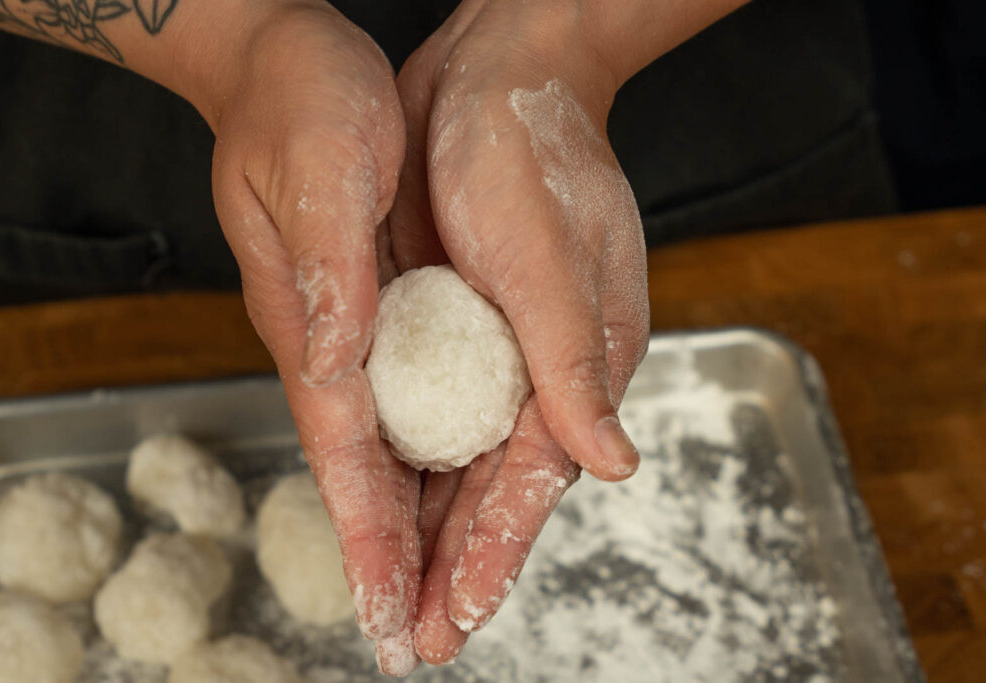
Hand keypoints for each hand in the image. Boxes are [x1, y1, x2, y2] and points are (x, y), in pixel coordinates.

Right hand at [204, 3, 420, 671]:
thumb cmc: (297, 104)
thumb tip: (336, 366)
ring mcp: (355, 328)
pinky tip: (449, 491)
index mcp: (314, 323)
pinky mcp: (379, 305)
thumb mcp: (324, 173)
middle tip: (416, 638)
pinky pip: (409, 399)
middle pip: (366, 471)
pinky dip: (426, 457)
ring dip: (414, 524)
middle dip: (392, 557)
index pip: (345, 452)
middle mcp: (332, 341)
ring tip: (440, 594)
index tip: (387, 609)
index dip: (368, 535)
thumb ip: (331, 273)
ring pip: (390, 448)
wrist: (280, 59)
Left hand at [389, 0, 649, 662]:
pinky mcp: (455, 328)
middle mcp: (539, 369)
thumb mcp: (552, 261)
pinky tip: (390, 505)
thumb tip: (611, 464)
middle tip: (421, 637)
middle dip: (457, 566)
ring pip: (458, 463)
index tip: (460, 616)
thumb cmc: (532, 157)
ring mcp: (496, 353)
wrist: (496, 78)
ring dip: (431, 532)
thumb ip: (577, 366)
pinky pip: (432, 414)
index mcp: (577, 362)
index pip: (532, 480)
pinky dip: (412, 466)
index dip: (495, 553)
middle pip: (493, 489)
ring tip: (400, 597)